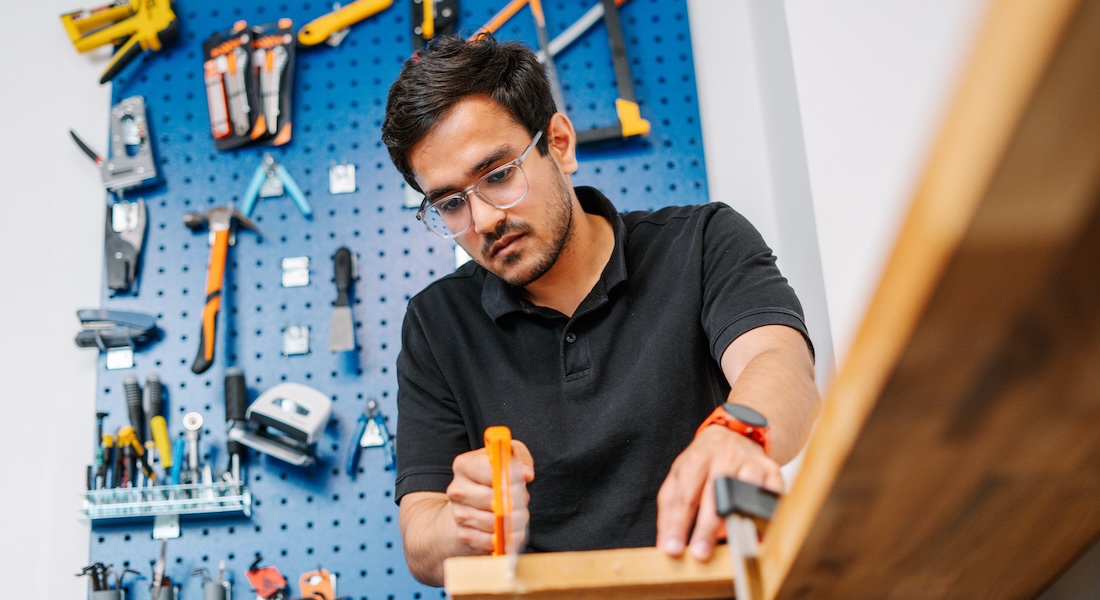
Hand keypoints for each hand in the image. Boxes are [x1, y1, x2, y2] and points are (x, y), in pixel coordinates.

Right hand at [446, 440, 534, 553]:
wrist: (472, 500)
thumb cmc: (493, 475)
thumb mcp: (508, 456)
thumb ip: (520, 459)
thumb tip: (526, 475)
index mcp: (464, 465)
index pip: (491, 473)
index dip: (511, 479)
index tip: (520, 482)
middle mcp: (457, 489)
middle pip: (492, 499)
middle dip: (514, 502)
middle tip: (521, 501)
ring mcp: (458, 514)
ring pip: (493, 522)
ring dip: (513, 521)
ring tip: (517, 514)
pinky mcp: (464, 535)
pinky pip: (489, 540)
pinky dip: (505, 538)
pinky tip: (509, 530)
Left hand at [656, 426, 783, 560]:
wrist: (733, 434)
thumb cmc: (703, 463)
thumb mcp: (679, 476)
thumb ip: (671, 509)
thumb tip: (667, 546)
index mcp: (696, 460)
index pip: (684, 496)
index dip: (677, 524)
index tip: (673, 550)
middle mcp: (724, 459)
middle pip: (715, 495)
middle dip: (706, 528)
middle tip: (700, 554)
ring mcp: (750, 463)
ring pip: (746, 491)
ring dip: (738, 518)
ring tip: (732, 542)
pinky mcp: (771, 470)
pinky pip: (772, 493)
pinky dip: (767, 513)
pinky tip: (760, 533)